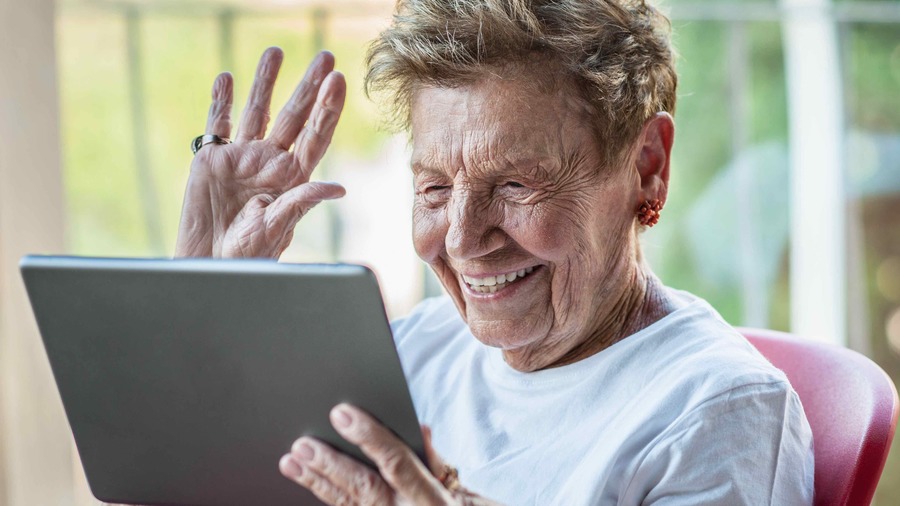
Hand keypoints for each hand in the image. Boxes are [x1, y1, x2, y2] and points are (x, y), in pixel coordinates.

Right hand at [175, 47, 346, 258]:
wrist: (209, 264)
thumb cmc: (249, 255)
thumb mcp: (277, 228)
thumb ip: (301, 202)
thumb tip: (337, 189)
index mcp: (293, 177)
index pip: (316, 135)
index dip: (327, 108)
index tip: (339, 80)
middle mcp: (271, 162)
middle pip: (293, 116)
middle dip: (308, 86)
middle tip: (324, 57)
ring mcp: (242, 158)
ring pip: (256, 111)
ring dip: (265, 82)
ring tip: (275, 52)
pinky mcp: (213, 160)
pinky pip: (217, 124)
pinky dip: (220, 102)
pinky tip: (227, 78)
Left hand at [279, 404, 502, 505]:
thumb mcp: (469, 491)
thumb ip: (437, 460)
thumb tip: (418, 427)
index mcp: (435, 501)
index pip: (398, 462)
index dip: (369, 436)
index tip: (342, 413)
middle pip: (365, 488)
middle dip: (332, 465)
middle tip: (304, 444)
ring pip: (349, 505)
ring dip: (318, 482)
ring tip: (293, 461)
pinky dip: (327, 497)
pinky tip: (308, 482)